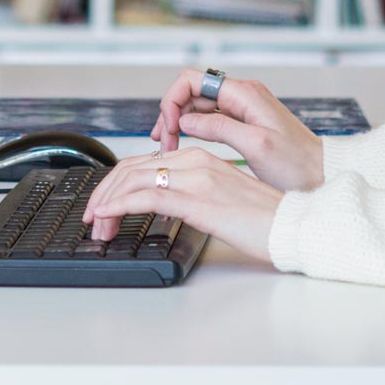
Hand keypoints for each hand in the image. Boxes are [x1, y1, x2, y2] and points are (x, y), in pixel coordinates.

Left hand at [82, 148, 282, 261]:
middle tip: (93, 216)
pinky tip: (108, 215)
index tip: (104, 205)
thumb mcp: (221, 199)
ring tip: (96, 223)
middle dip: (104, 191)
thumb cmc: (263, 219)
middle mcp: (196, 161)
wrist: (291, 227)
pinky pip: (146, 197)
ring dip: (106, 202)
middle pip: (132, 167)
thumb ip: (193, 195)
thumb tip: (167, 207)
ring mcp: (196, 178)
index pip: (144, 162)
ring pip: (133, 179)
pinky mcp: (197, 200)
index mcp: (202, 158)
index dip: (116, 182)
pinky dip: (119, 205)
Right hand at [148, 69, 323, 191]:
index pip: (192, 79)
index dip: (173, 100)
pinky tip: (186, 144)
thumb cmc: (297, 164)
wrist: (322, 175)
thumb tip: (186, 120)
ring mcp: (243, 109)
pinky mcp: (245, 123)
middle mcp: (243, 95)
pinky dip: (193, 129)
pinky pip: (210, 118)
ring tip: (169, 145)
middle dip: (172, 113)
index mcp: (245, 94)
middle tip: (164, 142)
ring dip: (180, 122)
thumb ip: (219, 128)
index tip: (170, 128)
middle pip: (192, 91)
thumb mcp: (256, 145)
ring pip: (198, 105)